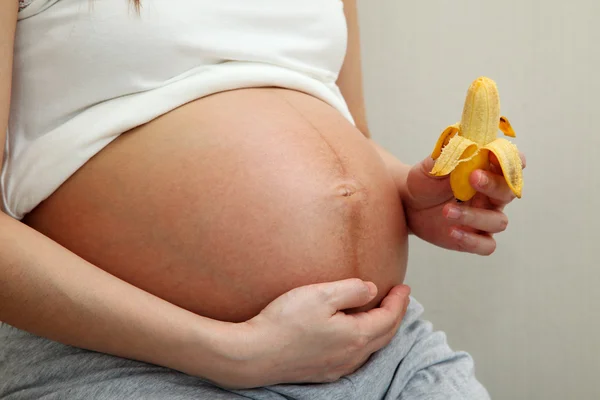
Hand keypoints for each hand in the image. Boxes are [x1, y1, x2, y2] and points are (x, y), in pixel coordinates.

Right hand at [217, 279, 409, 387]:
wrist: (253, 354)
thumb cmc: (284, 322)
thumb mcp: (321, 294)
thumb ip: (351, 290)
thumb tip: (372, 290)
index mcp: (356, 336)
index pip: (389, 318)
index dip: (399, 302)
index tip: (404, 287)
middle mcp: (351, 356)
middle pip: (384, 335)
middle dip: (395, 316)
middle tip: (399, 299)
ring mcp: (336, 367)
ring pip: (370, 348)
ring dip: (380, 330)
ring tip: (380, 314)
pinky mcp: (321, 372)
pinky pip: (353, 357)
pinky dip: (363, 341)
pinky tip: (353, 335)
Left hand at [402, 153, 525, 254]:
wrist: (408, 205)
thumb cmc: (424, 182)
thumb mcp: (428, 168)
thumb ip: (444, 158)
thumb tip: (459, 145)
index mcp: (487, 172)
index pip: (511, 163)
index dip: (509, 160)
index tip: (493, 154)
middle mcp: (491, 196)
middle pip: (508, 191)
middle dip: (493, 184)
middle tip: (472, 178)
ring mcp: (484, 218)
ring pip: (498, 221)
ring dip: (474, 216)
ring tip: (446, 211)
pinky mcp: (474, 237)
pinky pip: (486, 245)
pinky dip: (472, 240)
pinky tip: (452, 232)